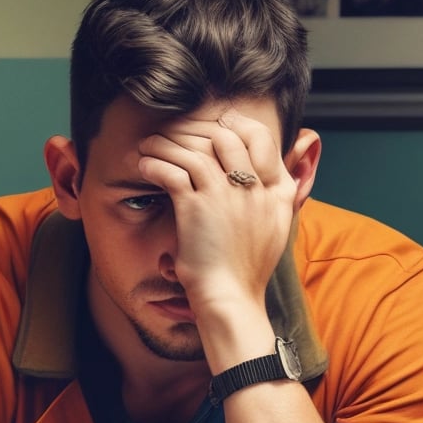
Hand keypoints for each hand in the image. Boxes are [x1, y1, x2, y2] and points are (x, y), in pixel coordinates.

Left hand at [136, 107, 296, 321]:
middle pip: (225, 138)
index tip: (217, 124)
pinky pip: (172, 171)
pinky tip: (145, 166)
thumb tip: (267, 176)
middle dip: (193, 131)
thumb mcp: (274, 229)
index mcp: (277, 193)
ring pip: (194, 150)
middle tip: (173, 133)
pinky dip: (156, 164)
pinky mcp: (197, 207)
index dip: (236, 125)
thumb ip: (273, 199)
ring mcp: (226, 196)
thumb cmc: (246, 271)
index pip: (260, 139)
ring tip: (150, 146)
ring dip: (167, 144)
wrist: (233, 298)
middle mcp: (255, 189)